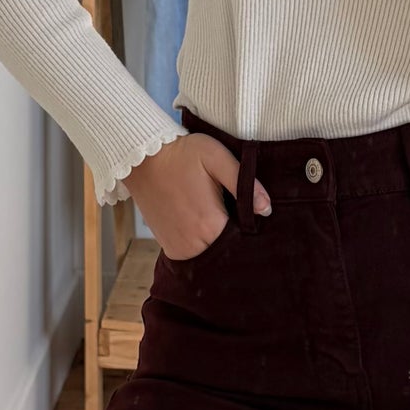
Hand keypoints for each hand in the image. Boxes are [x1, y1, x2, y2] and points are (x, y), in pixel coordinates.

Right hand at [124, 132, 271, 257]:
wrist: (142, 158)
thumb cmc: (182, 154)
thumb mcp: (216, 157)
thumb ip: (243, 182)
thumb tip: (267, 209)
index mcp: (210, 223)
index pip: (243, 242)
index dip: (252, 232)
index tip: (253, 218)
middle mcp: (194, 243)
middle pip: (228, 251)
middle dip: (237, 240)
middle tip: (237, 216)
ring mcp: (179, 248)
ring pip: (211, 256)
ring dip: (219, 244)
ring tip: (220, 219)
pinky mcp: (168, 247)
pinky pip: (194, 255)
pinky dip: (203, 246)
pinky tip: (205, 226)